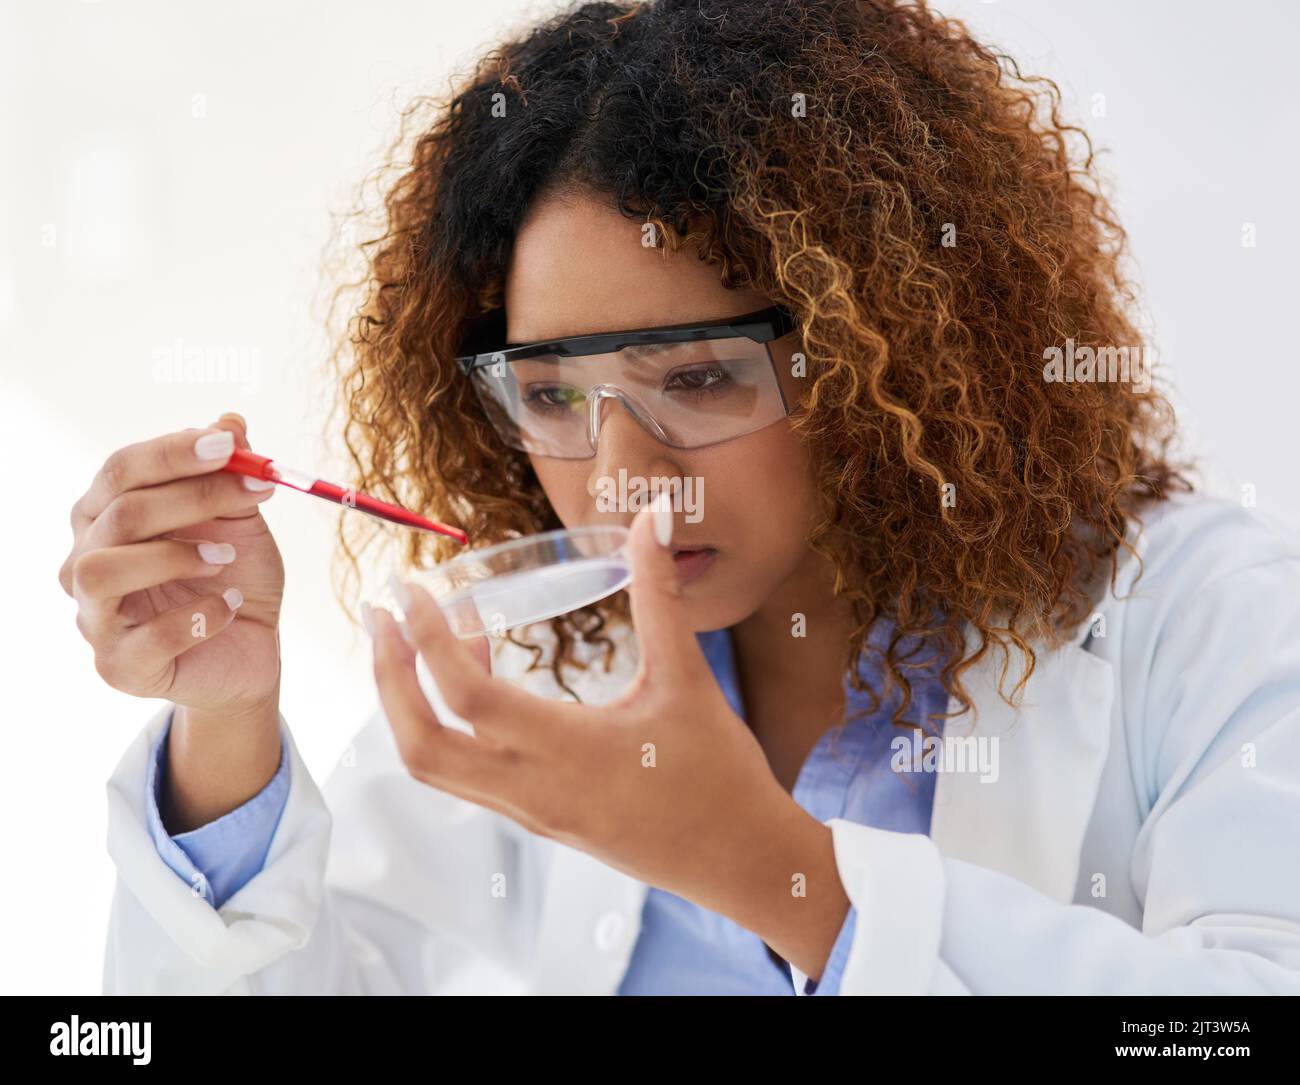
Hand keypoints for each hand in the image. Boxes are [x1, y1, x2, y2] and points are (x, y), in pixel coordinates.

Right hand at [61, 413, 284, 718]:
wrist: (250, 648)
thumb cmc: (232, 576)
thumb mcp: (240, 521)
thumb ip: (230, 475)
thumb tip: (230, 421)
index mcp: (105, 517)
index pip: (121, 470)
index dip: (173, 452)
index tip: (229, 444)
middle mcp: (85, 561)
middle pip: (119, 514)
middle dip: (194, 496)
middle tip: (255, 492)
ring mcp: (95, 617)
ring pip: (102, 571)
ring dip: (174, 557)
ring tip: (225, 559)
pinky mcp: (120, 667)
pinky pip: (146, 638)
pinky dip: (196, 617)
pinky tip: (228, 607)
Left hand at [366, 496, 798, 915]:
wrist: (740, 862)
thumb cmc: (718, 776)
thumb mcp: (687, 679)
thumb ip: (659, 595)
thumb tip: (654, 517)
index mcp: (564, 751)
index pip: (465, 693)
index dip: (426, 638)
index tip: (409, 589)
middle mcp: (531, 789)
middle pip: (420, 743)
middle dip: (387, 678)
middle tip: (381, 615)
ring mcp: (529, 811)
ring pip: (435, 766)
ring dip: (409, 705)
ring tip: (418, 641)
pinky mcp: (539, 819)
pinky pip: (466, 775)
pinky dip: (448, 726)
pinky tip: (481, 681)